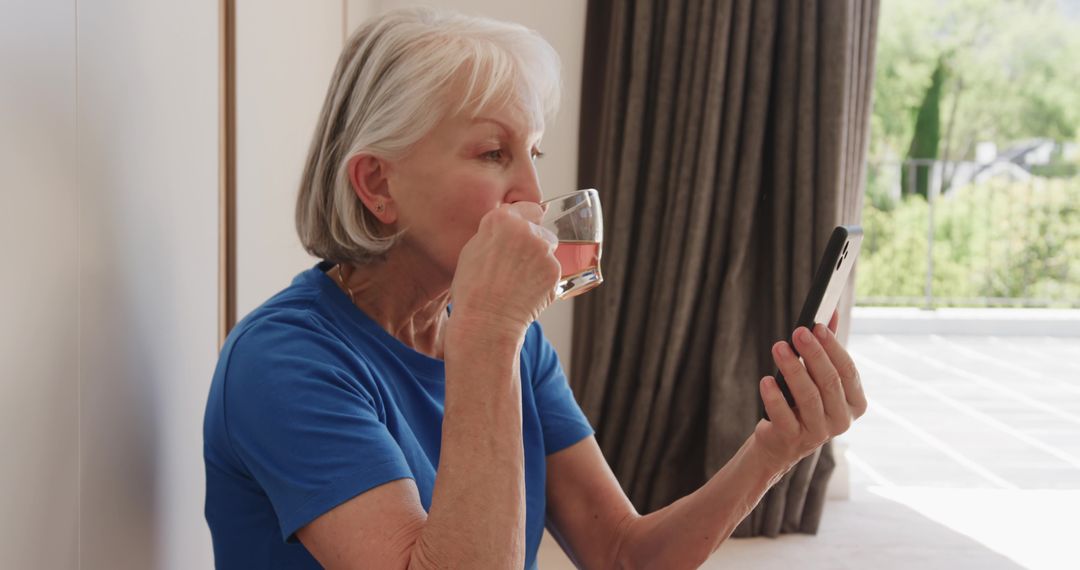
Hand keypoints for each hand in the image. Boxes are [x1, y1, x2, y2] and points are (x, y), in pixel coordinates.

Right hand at [449, 202, 560, 337]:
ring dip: (540, 260)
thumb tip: (507, 228)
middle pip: (540, 229)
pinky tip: (526, 292)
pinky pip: (553, 270)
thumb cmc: (472, 291)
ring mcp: (543, 249)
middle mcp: (526, 229)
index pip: (526, 208)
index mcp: (501, 219)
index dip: (524, 223)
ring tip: (519, 281)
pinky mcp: (555, 270)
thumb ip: (493, 232)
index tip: (520, 236)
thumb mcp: (472, 251)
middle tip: (516, 266)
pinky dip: (544, 280)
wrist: (486, 321)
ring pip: (548, 250)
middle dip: (533, 243)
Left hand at [752, 310, 868, 470]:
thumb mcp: (818, 376)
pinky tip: (765, 381)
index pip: (848, 371)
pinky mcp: (792, 439)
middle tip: (798, 332)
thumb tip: (831, 311)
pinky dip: (774, 397)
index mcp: (855, 403)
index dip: (833, 347)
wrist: (781, 441)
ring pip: (808, 397)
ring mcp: (819, 433)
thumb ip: (827, 346)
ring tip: (779, 347)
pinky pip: (784, 415)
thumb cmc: (803, 401)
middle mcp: (842, 420)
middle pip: (829, 382)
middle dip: (813, 354)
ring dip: (792, 369)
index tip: (817, 326)